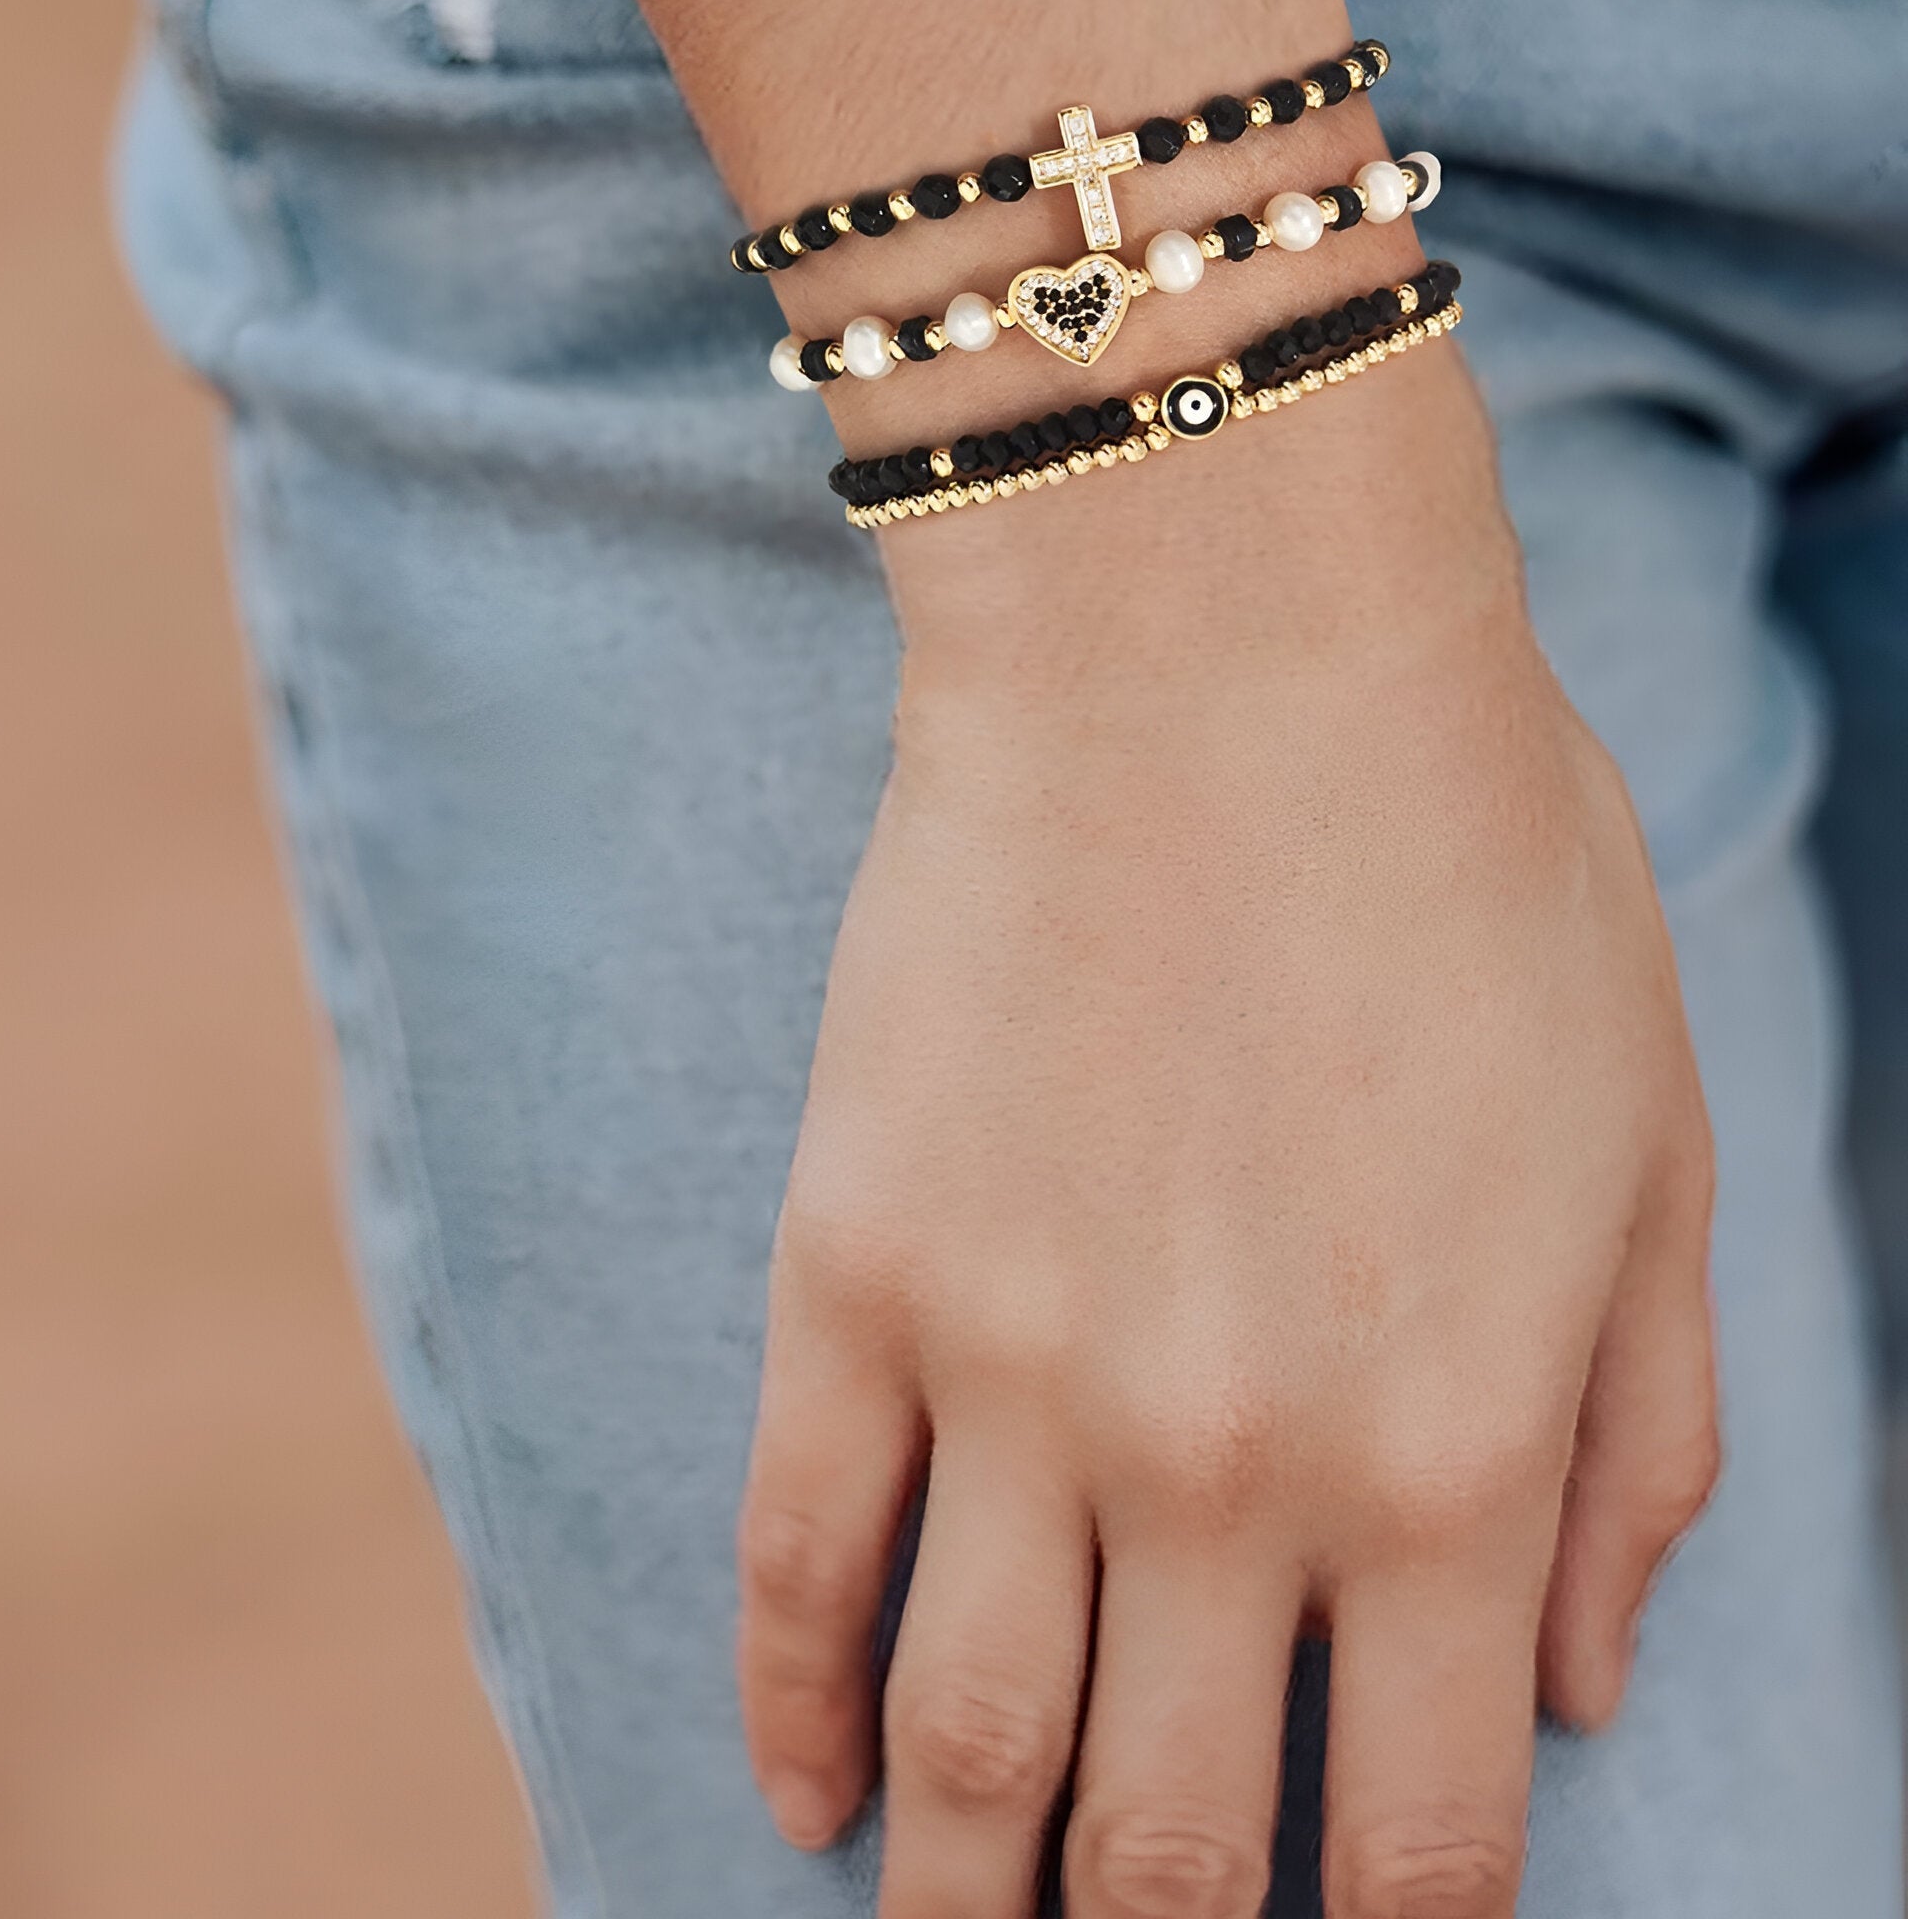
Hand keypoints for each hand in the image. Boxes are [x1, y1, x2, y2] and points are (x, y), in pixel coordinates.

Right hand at [735, 357, 1717, 1917]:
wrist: (1219, 647)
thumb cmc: (1472, 866)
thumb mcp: (1648, 1148)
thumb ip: (1638, 1448)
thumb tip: (1574, 1696)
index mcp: (1454, 1457)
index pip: (1413, 1853)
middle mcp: (1229, 1467)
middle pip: (1164, 1857)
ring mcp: (1015, 1374)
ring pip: (962, 1749)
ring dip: (956, 1902)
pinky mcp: (856, 1264)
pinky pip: (797, 1554)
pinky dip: (791, 1707)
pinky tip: (802, 1793)